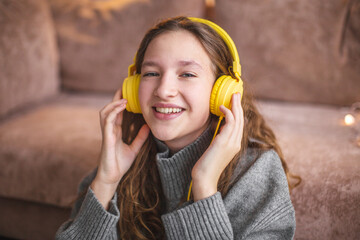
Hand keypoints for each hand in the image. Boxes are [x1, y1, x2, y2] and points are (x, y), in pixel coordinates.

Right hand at [91, 89, 148, 207]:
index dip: (121, 101)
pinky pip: (108, 121)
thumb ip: (140, 137)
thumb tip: (148, 126)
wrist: (112, 177)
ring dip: (114, 103)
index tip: (128, 92)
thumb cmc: (120, 163)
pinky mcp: (106, 138)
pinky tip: (121, 107)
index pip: (117, 112)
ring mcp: (107, 133)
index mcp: (115, 131)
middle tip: (124, 88)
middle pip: (109, 109)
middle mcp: (110, 130)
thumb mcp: (134, 148)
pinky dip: (114, 112)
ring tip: (124, 97)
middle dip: (115, 98)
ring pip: (105, 112)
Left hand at [191, 93, 243, 200]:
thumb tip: (216, 128)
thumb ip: (218, 139)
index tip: (234, 102)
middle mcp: (236, 143)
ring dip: (235, 106)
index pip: (239, 125)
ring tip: (232, 96)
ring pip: (237, 119)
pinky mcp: (224, 142)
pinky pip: (230, 123)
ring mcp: (232, 143)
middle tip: (236, 94)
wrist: (204, 178)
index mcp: (234, 145)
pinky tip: (222, 107)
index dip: (238, 112)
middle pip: (241, 120)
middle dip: (239, 105)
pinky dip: (228, 113)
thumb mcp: (214, 149)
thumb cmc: (207, 165)